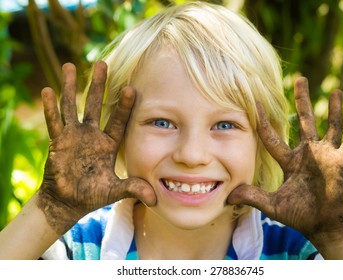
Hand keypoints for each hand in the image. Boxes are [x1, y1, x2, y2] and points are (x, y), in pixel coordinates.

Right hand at [38, 61, 155, 233]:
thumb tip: (155, 199)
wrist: (68, 202)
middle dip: (98, 85)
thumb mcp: (115, 190)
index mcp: (108, 144)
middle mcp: (92, 135)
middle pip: (95, 105)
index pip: (119, 121)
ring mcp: (74, 136)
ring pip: (72, 107)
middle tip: (101, 63)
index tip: (131, 88)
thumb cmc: (92, 195)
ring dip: (70, 88)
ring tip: (70, 65)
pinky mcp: (58, 142)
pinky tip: (47, 90)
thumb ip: (133, 189)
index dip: (124, 106)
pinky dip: (50, 108)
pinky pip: (54, 122)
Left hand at [228, 77, 342, 245]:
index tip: (254, 101)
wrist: (322, 225)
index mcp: (289, 160)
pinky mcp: (341, 161)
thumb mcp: (272, 204)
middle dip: (302, 99)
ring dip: (332, 108)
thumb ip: (252, 196)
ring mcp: (326, 155)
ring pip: (330, 125)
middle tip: (300, 78)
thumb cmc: (299, 214)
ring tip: (335, 90)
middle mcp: (307, 153)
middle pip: (304, 120)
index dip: (263, 120)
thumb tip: (227, 196)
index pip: (271, 136)